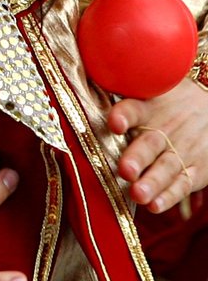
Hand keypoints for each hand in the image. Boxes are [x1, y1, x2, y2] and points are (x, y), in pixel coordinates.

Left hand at [107, 81, 207, 212]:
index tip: (115, 124)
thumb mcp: (151, 88)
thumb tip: (86, 74)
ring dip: (151, 183)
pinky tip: (155, 206)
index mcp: (147, 108)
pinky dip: (169, 196)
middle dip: (137, 158)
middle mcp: (164, 130)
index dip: (123, 116)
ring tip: (137, 194)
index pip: (133, 109)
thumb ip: (120, 90)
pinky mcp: (195, 170)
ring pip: (165, 168)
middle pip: (149, 144)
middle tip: (126, 171)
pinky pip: (182, 184)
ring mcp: (181, 151)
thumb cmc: (169, 100)